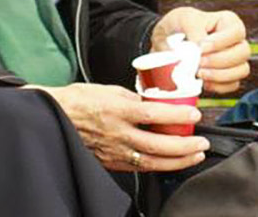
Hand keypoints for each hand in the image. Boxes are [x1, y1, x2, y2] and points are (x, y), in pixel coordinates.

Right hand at [27, 84, 208, 171]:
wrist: (54, 117)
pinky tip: (171, 163)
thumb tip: (155, 103)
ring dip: (177, 161)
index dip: (178, 115)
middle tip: (202, 143)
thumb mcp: (110, 90)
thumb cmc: (80, 100)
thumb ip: (134, 98)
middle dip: (185, 146)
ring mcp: (115, 151)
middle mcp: (118, 133)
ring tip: (195, 156)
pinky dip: (159, 166)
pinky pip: (139, 167)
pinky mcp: (111, 162)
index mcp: (118, 110)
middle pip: (158, 145)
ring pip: (152, 162)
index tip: (195, 114)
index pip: (154, 114)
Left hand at [152, 7, 250, 93]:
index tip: (201, 47)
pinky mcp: (229, 76)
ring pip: (242, 70)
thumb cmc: (180, 25)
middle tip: (199, 63)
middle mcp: (236, 40)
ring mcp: (235, 59)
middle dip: (220, 60)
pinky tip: (203, 83)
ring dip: (221, 75)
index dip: (221, 42)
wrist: (168, 42)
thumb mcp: (184, 19)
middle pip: (244, 52)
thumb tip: (202, 52)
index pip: (236, 32)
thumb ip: (195, 32)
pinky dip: (219, 86)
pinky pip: (233, 85)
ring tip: (200, 74)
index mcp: (229, 21)